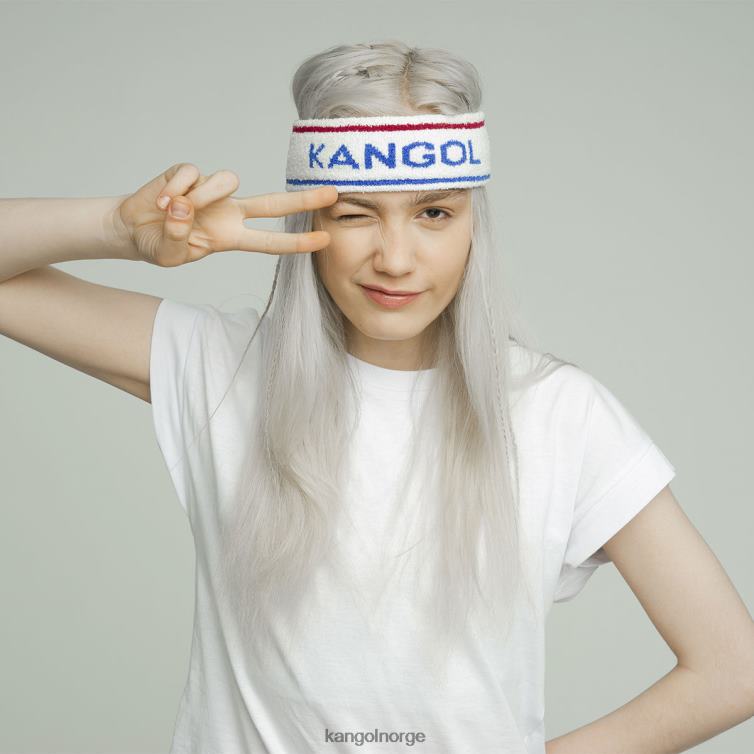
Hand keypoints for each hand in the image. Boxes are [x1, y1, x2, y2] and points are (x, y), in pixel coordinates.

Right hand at [113, 162, 336, 266]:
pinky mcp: (189, 173)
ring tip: (172, 211)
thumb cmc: (158, 245)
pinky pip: (191, 174)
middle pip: (273, 203)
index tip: (324, 240)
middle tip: (333, 193)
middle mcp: (229, 212)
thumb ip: (179, 237)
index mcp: (231, 238)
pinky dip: (174, 189)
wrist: (132, 228)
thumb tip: (184, 206)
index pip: (270, 241)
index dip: (297, 242)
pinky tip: (158, 202)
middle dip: (303, 200)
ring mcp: (211, 191)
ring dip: (201, 196)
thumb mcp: (170, 254)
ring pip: (227, 180)